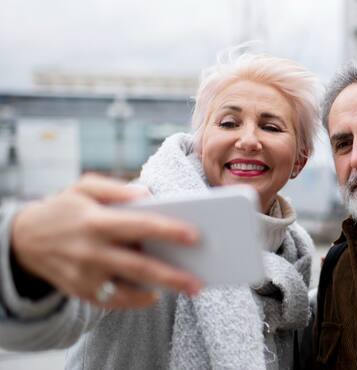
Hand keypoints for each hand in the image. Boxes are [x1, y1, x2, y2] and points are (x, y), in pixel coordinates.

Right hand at [11, 174, 202, 308]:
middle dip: (172, 275)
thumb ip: (116, 188)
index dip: (168, 231)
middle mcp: (90, 251)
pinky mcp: (81, 292)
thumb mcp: (84, 187)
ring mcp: (85, 276)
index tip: (195, 236)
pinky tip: (157, 293)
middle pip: (139, 266)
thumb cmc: (66, 209)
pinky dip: (138, 299)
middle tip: (200, 280)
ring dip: (161, 290)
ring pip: (129, 289)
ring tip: (190, 287)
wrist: (24, 239)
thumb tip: (148, 194)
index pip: (139, 226)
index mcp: (95, 221)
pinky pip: (116, 301)